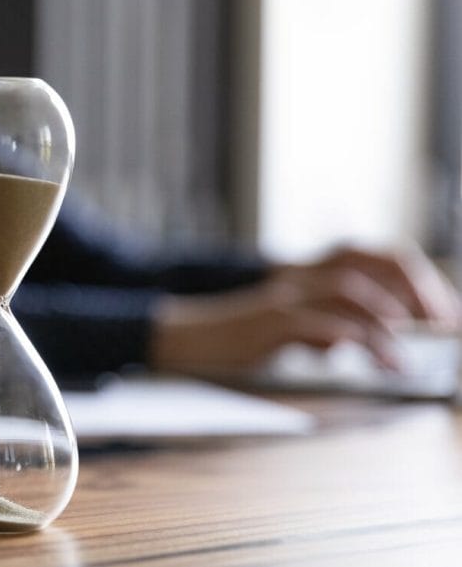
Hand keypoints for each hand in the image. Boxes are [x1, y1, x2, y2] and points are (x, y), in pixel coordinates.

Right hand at [150, 246, 461, 373]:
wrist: (183, 338)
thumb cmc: (235, 337)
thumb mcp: (288, 324)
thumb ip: (325, 323)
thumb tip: (360, 339)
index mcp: (308, 271)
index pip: (373, 255)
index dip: (414, 278)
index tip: (439, 313)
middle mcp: (299, 275)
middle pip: (369, 259)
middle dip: (415, 289)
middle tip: (440, 325)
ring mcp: (284, 295)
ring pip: (351, 291)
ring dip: (389, 322)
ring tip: (407, 357)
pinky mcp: (269, 321)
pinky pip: (322, 324)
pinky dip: (358, 341)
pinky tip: (381, 363)